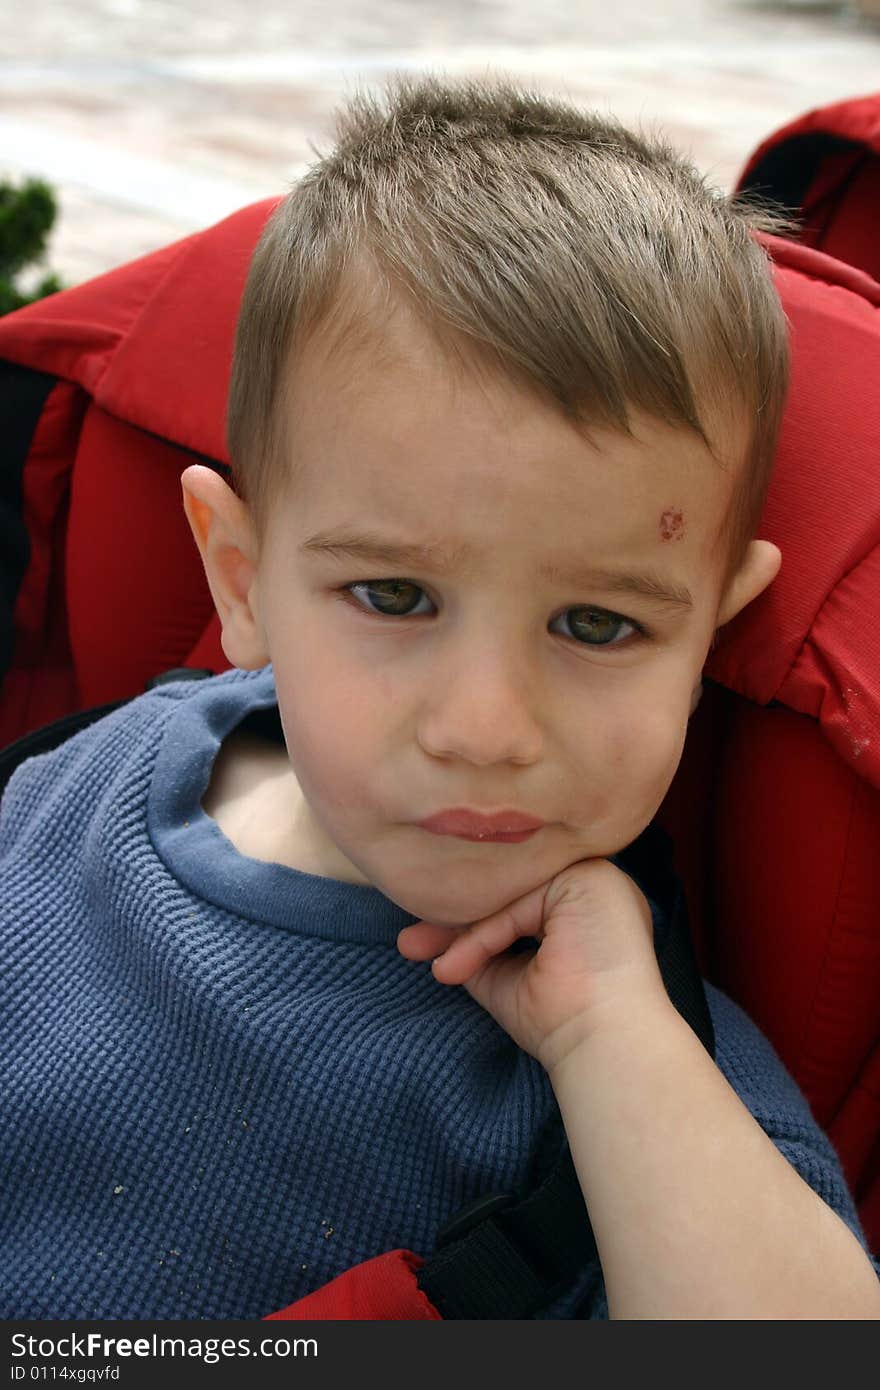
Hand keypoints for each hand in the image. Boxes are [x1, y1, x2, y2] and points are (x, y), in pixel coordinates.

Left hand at [397, 858, 668, 1075]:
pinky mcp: (590, 878)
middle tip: (407, 943)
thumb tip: (428, 935)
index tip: (419, 945)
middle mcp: (591, 885)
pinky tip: (460, 964)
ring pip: (510, 892)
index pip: (510, 902)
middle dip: (452, 920)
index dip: (464, 923)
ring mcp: (595, 877)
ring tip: (433, 962)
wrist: (603, 1047)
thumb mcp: (505, 977)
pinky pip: (519, 898)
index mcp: (580, 907)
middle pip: (508, 891)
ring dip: (463, 930)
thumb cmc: (561, 1024)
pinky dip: (485, 933)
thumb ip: (478, 947)